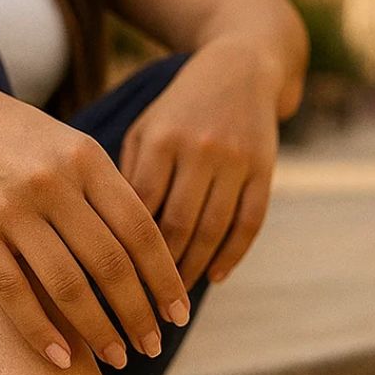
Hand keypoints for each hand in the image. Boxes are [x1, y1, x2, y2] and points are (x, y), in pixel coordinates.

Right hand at [0, 83, 190, 370]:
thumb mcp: (68, 145)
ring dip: (98, 330)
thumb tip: (153, 250)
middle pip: (110, 264)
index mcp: (86, 159)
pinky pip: (12, 292)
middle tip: (152, 347)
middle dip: (138, 314)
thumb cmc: (13, 136)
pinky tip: (62, 358)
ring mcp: (10, 207)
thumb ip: (106, 190)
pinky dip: (40, 331)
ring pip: (67, 285)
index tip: (178, 313)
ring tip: (117, 358)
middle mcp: (53, 182)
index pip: (141, 230)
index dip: (164, 278)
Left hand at [120, 40, 287, 287]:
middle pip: (176, 226)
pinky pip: (250, 221)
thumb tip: (110, 239)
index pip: (139, 208)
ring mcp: (236, 159)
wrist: (240, 67)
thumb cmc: (178, 110)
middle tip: (142, 306)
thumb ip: (129, 177)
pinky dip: (233, 253)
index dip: (125, 250)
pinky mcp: (264, 168)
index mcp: (160, 139)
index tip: (110, 283)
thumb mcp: (144, 130)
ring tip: (175, 301)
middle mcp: (199, 149)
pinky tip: (216, 276)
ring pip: (213, 229)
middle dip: (159, 272)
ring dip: (194, 270)